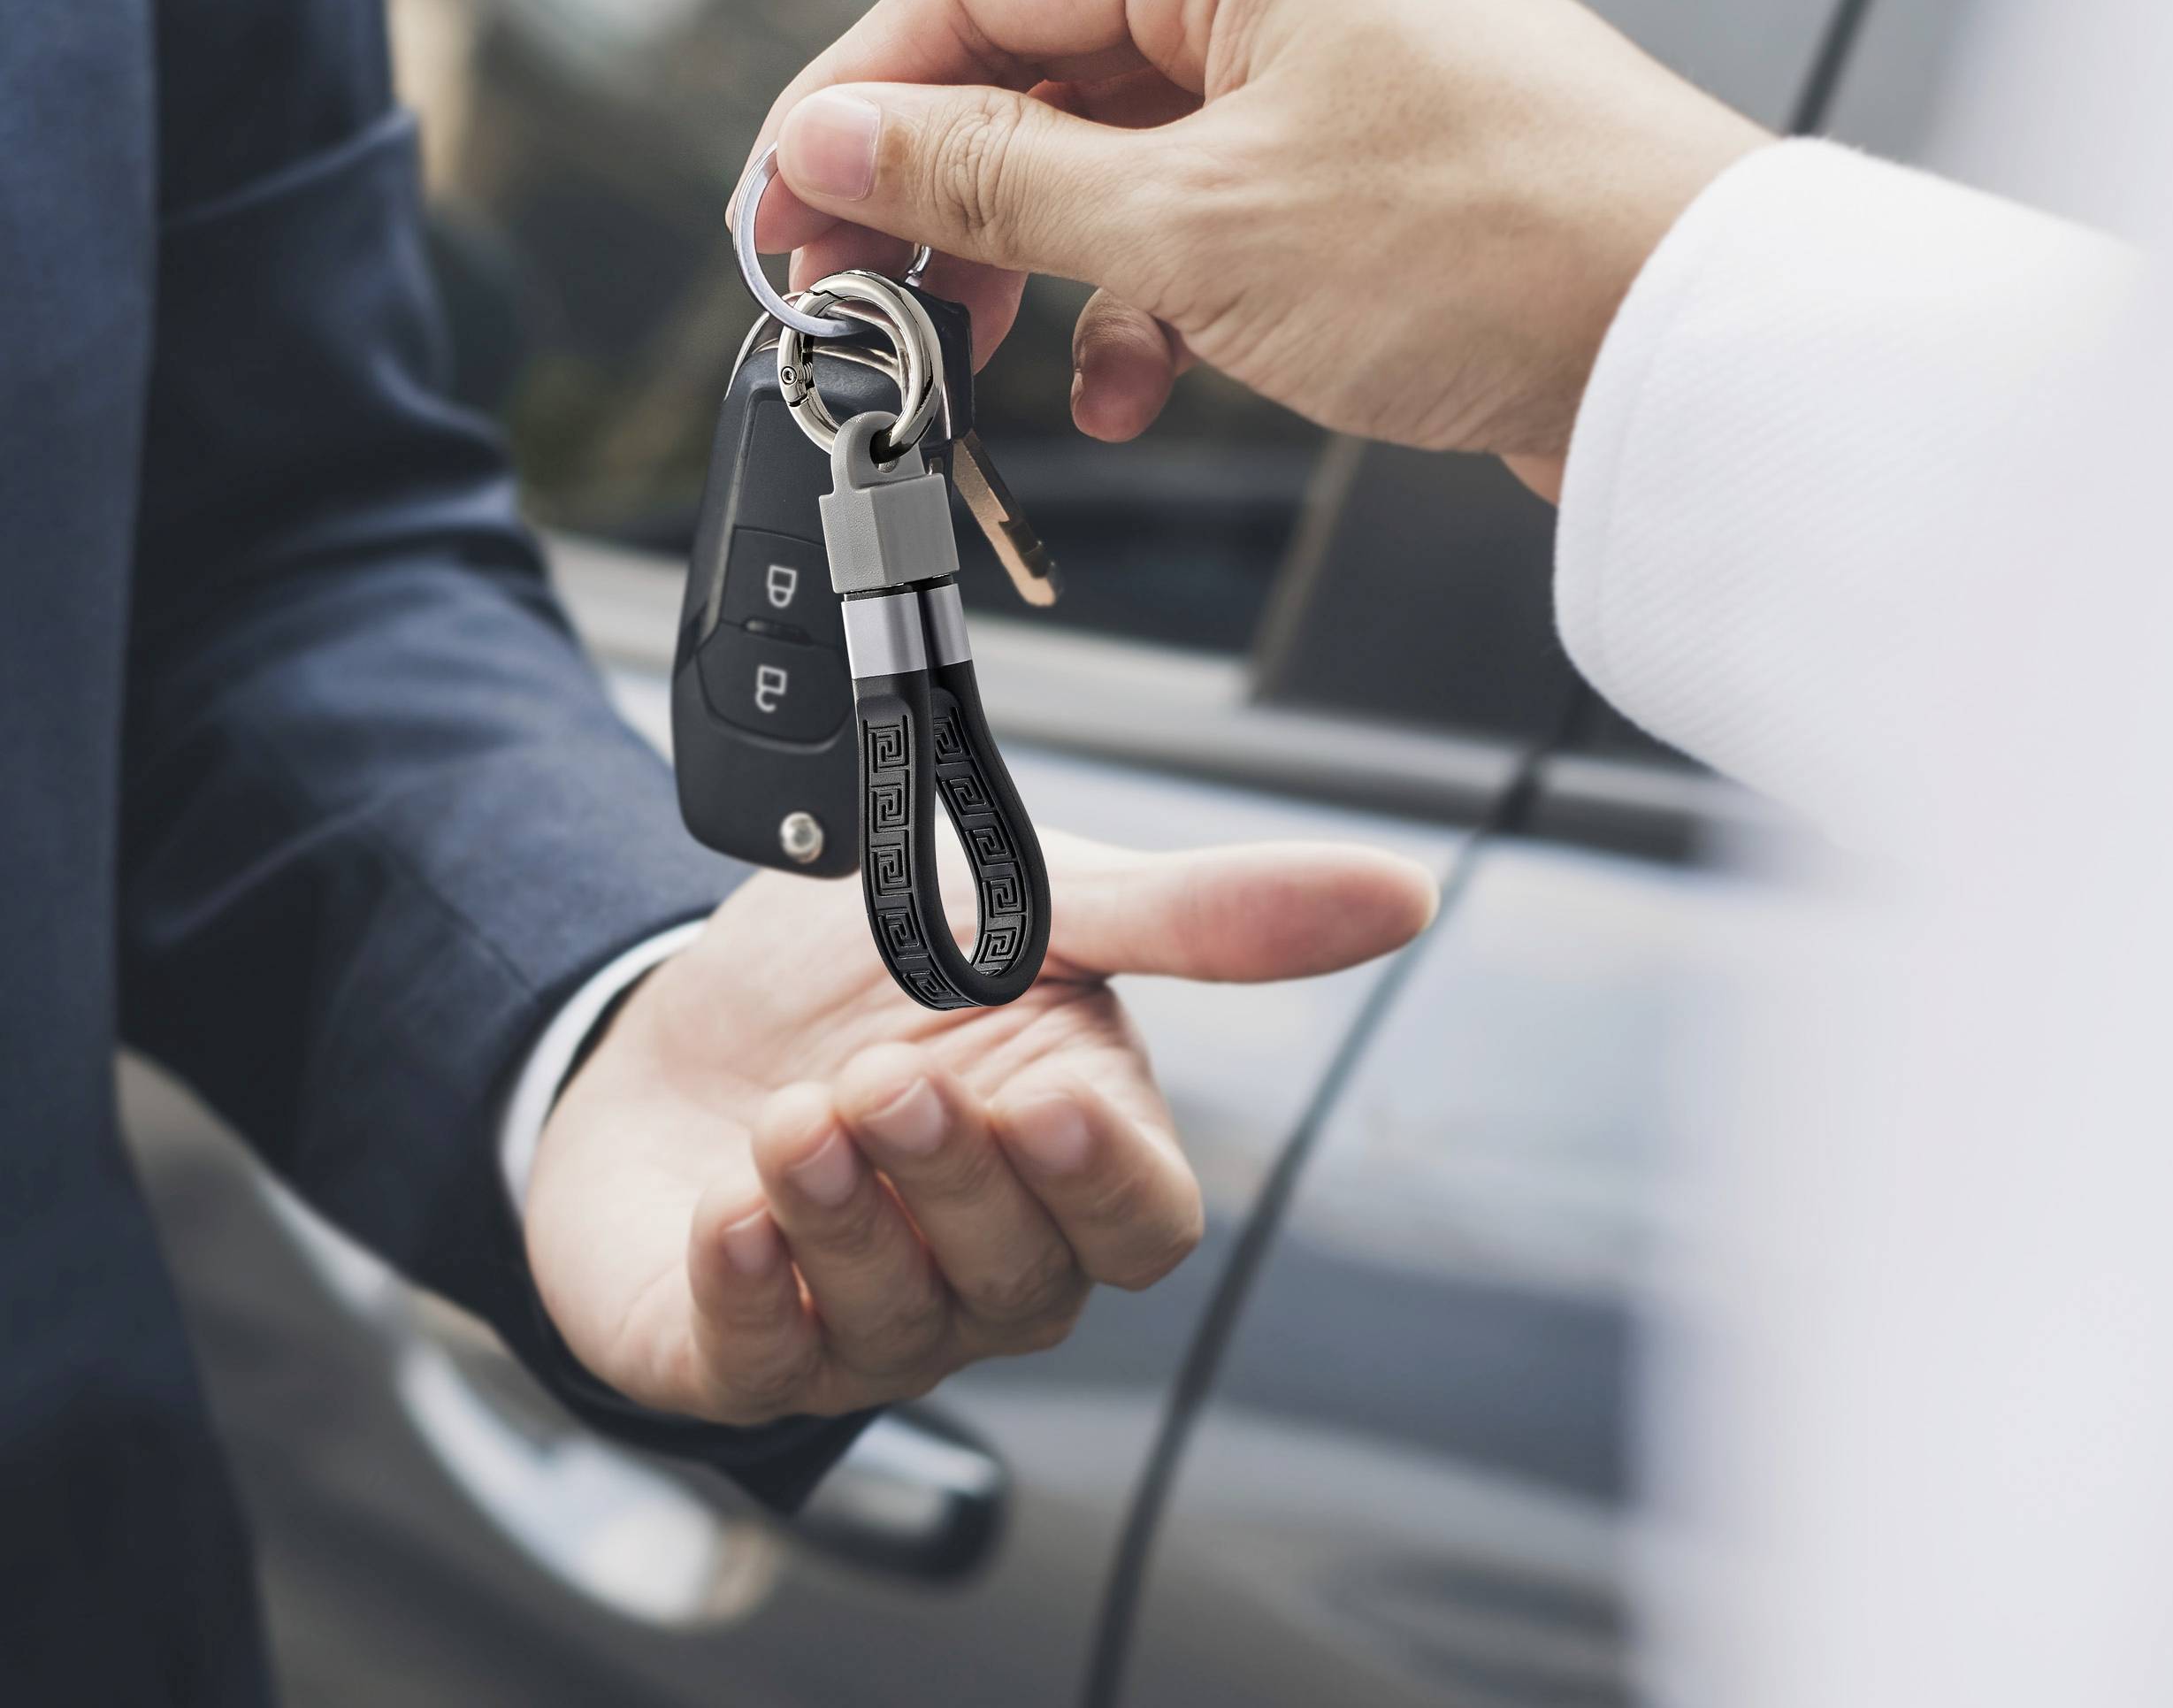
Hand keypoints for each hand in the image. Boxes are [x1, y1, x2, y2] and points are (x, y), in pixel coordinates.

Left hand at [523, 831, 1435, 1423]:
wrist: (684, 991)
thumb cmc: (878, 961)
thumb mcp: (1035, 905)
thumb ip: (1205, 916)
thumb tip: (1403, 893)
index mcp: (1071, 1154)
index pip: (1139, 1224)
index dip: (1101, 1182)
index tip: (1047, 1105)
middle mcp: (983, 1258)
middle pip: (1021, 1277)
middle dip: (951, 1181)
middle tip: (883, 1077)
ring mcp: (863, 1314)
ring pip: (896, 1327)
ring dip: (844, 1221)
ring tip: (791, 1118)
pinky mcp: (738, 1345)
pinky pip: (760, 1363)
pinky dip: (748, 1292)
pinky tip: (729, 1213)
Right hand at [740, 0, 1766, 501]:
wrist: (1689, 347)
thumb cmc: (1491, 249)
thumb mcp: (1192, 226)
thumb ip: (991, 184)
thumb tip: (835, 143)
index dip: (851, 105)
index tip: (780, 210)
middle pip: (1036, 73)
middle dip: (946, 204)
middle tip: (871, 304)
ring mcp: (1320, 72)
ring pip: (1114, 161)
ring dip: (1048, 272)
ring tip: (1001, 366)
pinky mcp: (1356, 168)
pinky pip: (1201, 219)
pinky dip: (1149, 303)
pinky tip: (1135, 386)